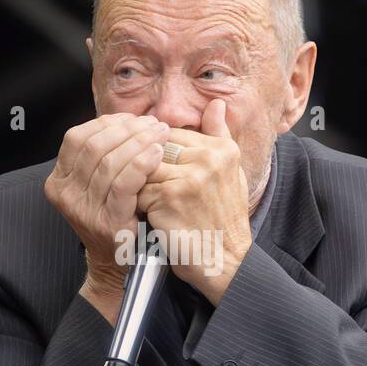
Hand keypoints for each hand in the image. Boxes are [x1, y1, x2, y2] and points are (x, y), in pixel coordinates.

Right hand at [44, 113, 168, 322]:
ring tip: (161, 135)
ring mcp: (83, 210)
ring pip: (109, 161)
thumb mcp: (98, 184)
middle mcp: (65, 194)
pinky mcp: (106, 222)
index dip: (107, 123)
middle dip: (128, 129)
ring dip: (139, 142)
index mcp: (59, 180)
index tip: (134, 119)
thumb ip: (104, 154)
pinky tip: (157, 154)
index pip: (77, 138)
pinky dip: (142, 164)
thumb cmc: (116, 216)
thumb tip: (128, 120)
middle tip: (154, 124)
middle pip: (94, 146)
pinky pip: (123, 184)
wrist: (118, 263)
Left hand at [136, 99, 251, 303]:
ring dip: (137, 185)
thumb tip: (216, 103)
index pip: (169, 133)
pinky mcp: (169, 197)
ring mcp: (188, 177)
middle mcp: (208, 158)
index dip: (152, 150)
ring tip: (144, 201)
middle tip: (139, 183)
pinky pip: (137, 189)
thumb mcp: (230, 173)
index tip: (148, 167)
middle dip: (142, 166)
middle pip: (153, 147)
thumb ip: (219, 135)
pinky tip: (146, 215)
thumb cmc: (222, 220)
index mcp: (221, 149)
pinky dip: (136, 203)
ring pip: (142, 167)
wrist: (224, 261)